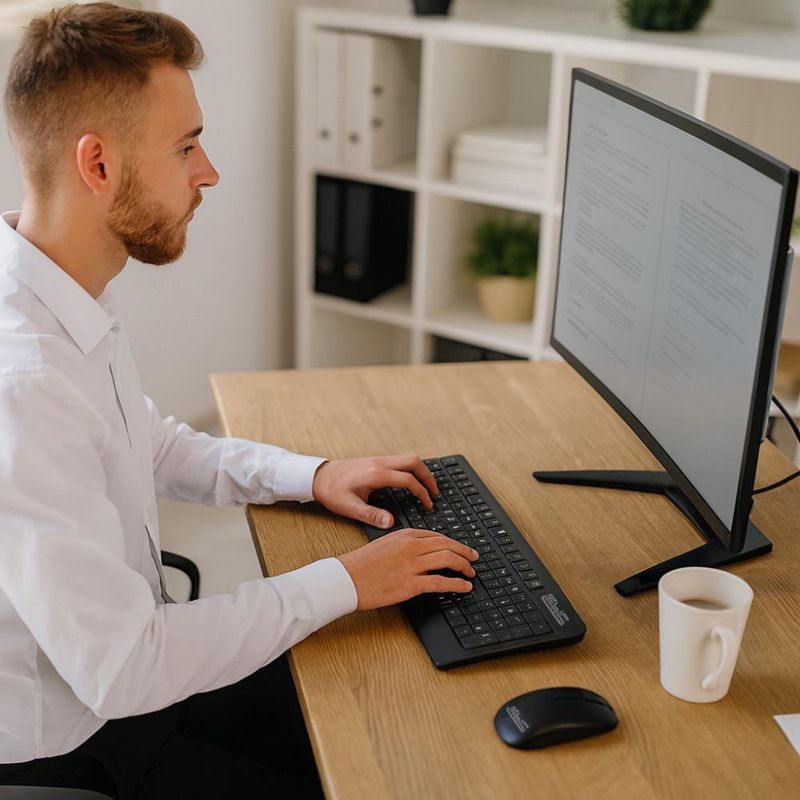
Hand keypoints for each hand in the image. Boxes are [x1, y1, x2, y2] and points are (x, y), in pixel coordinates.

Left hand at [312, 454, 438, 528]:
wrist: (317, 476)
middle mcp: (380, 463)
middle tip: (435, 493)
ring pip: (408, 458)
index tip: (428, 504)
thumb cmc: (331, 490)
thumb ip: (371, 515)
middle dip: (428, 477)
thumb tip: (391, 523)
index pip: (408, 480)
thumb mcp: (349, 507)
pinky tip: (412, 480)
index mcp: (376, 474)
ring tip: (428, 487)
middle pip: (414, 462)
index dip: (422, 492)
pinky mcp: (376, 461)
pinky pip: (400, 460)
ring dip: (421, 471)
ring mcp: (378, 459)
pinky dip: (412, 469)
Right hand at [338, 528, 479, 609]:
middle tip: (473, 557)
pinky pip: (441, 582)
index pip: (437, 536)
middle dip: (464, 551)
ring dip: (463, 566)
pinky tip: (464, 587)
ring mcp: (412, 565)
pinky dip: (457, 584)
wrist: (346, 578)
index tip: (460, 548)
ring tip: (471, 572)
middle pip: (447, 545)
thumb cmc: (361, 563)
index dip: (453, 543)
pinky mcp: (410, 584)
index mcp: (405, 535)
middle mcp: (411, 546)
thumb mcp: (384, 544)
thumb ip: (403, 544)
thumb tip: (420, 551)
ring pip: (447, 560)